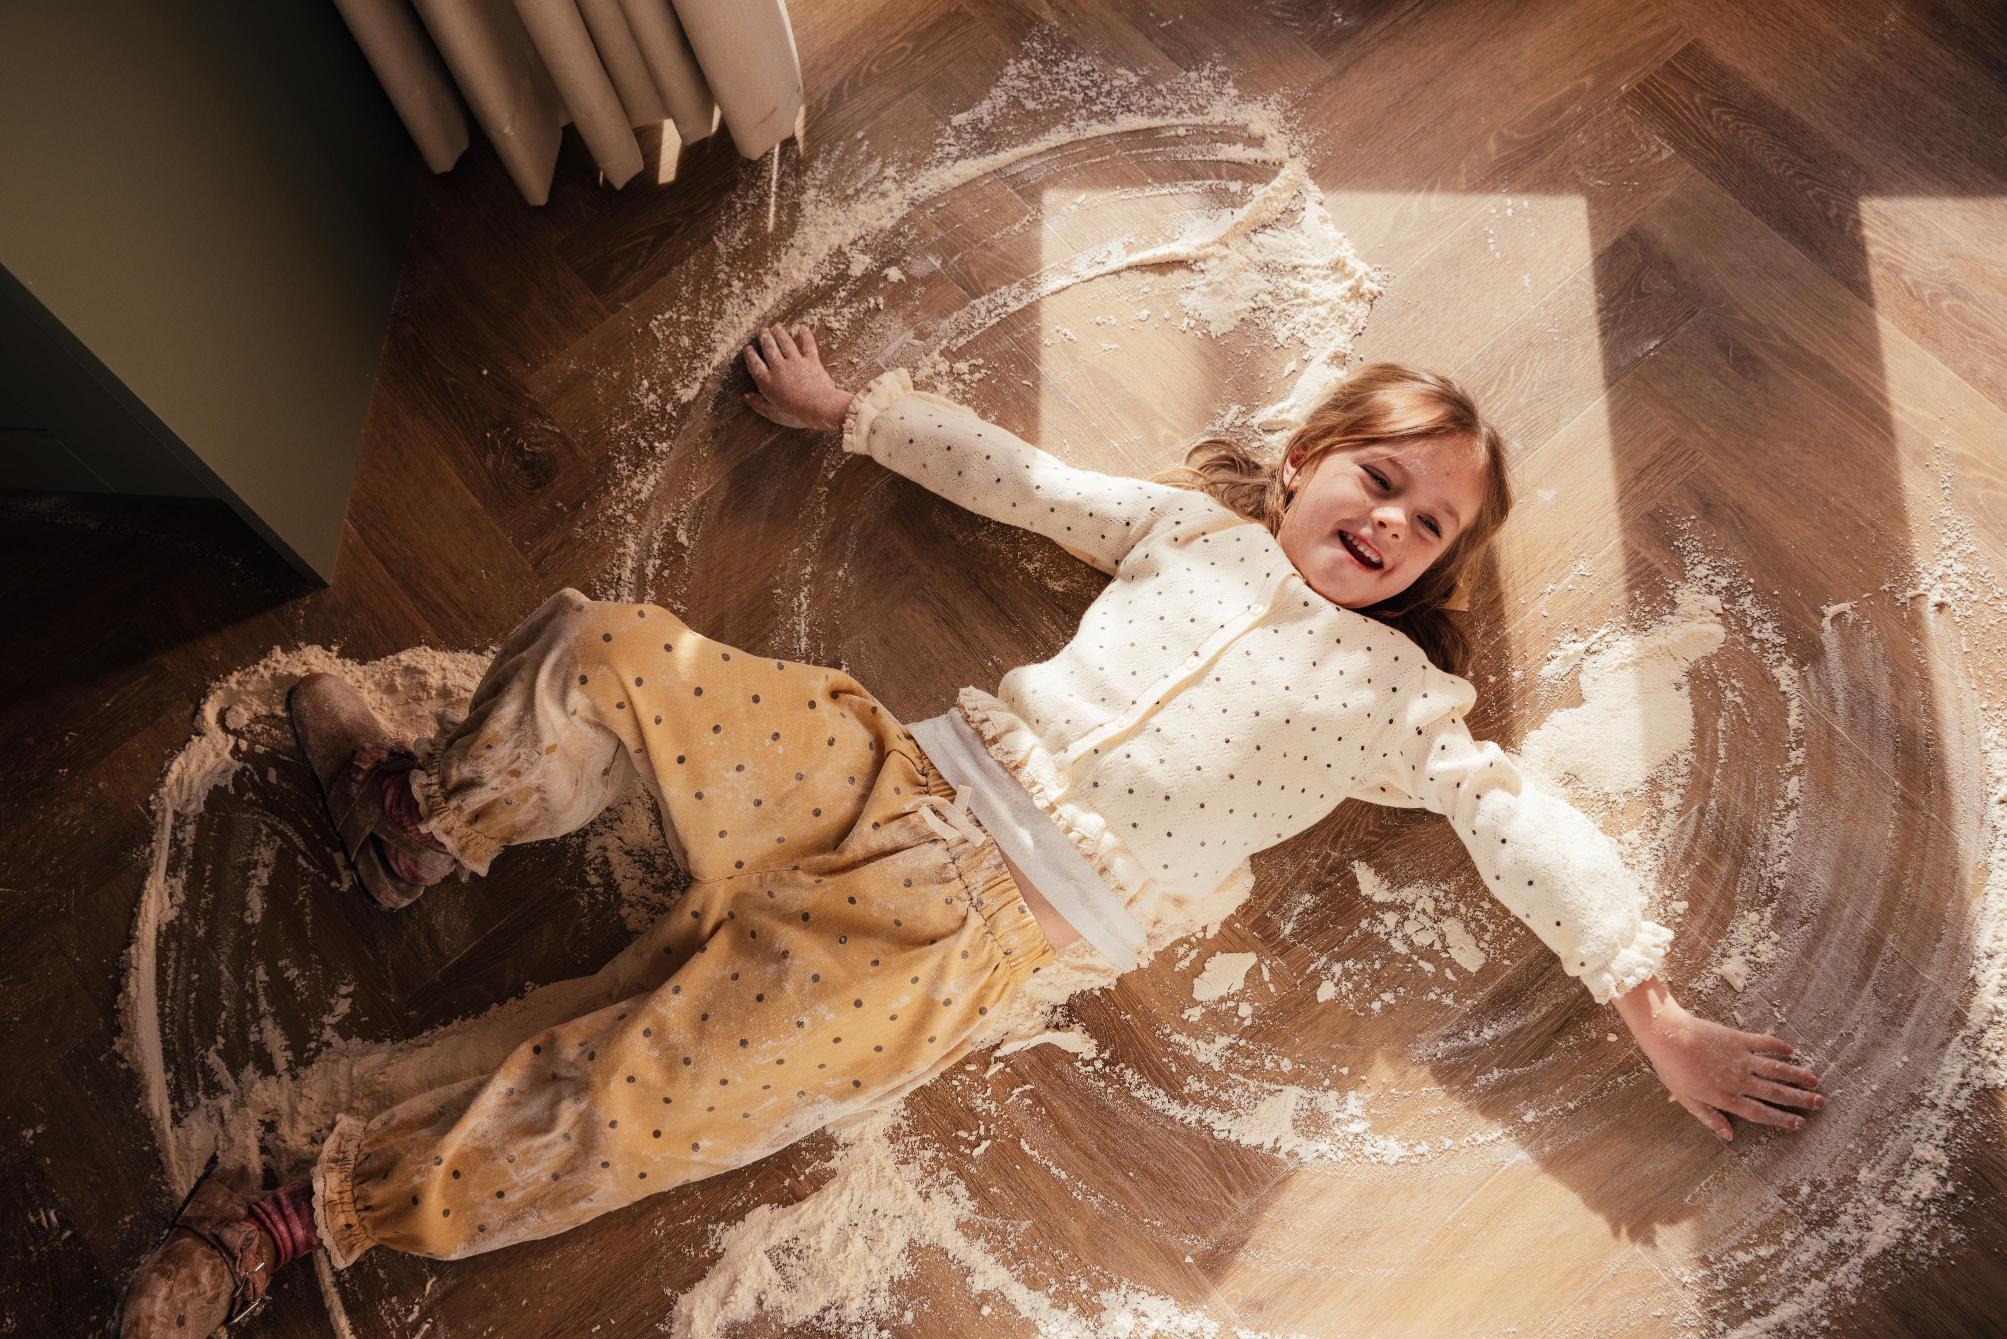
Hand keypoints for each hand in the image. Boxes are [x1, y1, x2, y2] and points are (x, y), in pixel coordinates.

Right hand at [742, 322, 854, 430]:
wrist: (819, 408)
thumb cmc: (796, 414)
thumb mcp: (774, 414)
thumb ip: (759, 404)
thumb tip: (746, 397)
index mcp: (767, 382)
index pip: (754, 364)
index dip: (750, 355)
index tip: (748, 348)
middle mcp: (779, 368)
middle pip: (769, 348)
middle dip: (764, 337)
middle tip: (761, 330)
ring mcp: (796, 363)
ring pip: (785, 343)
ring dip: (780, 333)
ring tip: (776, 326)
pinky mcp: (812, 361)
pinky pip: (808, 345)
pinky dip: (805, 336)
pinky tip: (802, 328)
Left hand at [1613, 977, 1824, 1141]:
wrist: (1668, 1036)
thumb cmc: (1672, 1069)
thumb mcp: (1686, 1099)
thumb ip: (1710, 1117)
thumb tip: (1728, 1136)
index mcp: (1727, 1098)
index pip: (1761, 1113)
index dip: (1782, 1119)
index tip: (1799, 1122)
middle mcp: (1740, 1080)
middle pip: (1776, 1093)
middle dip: (1800, 1099)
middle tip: (1820, 1103)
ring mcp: (1742, 1059)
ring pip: (1777, 1069)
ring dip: (1797, 1075)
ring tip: (1815, 1081)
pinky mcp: (1739, 1039)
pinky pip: (1764, 1043)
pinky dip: (1779, 1046)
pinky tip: (1792, 1050)